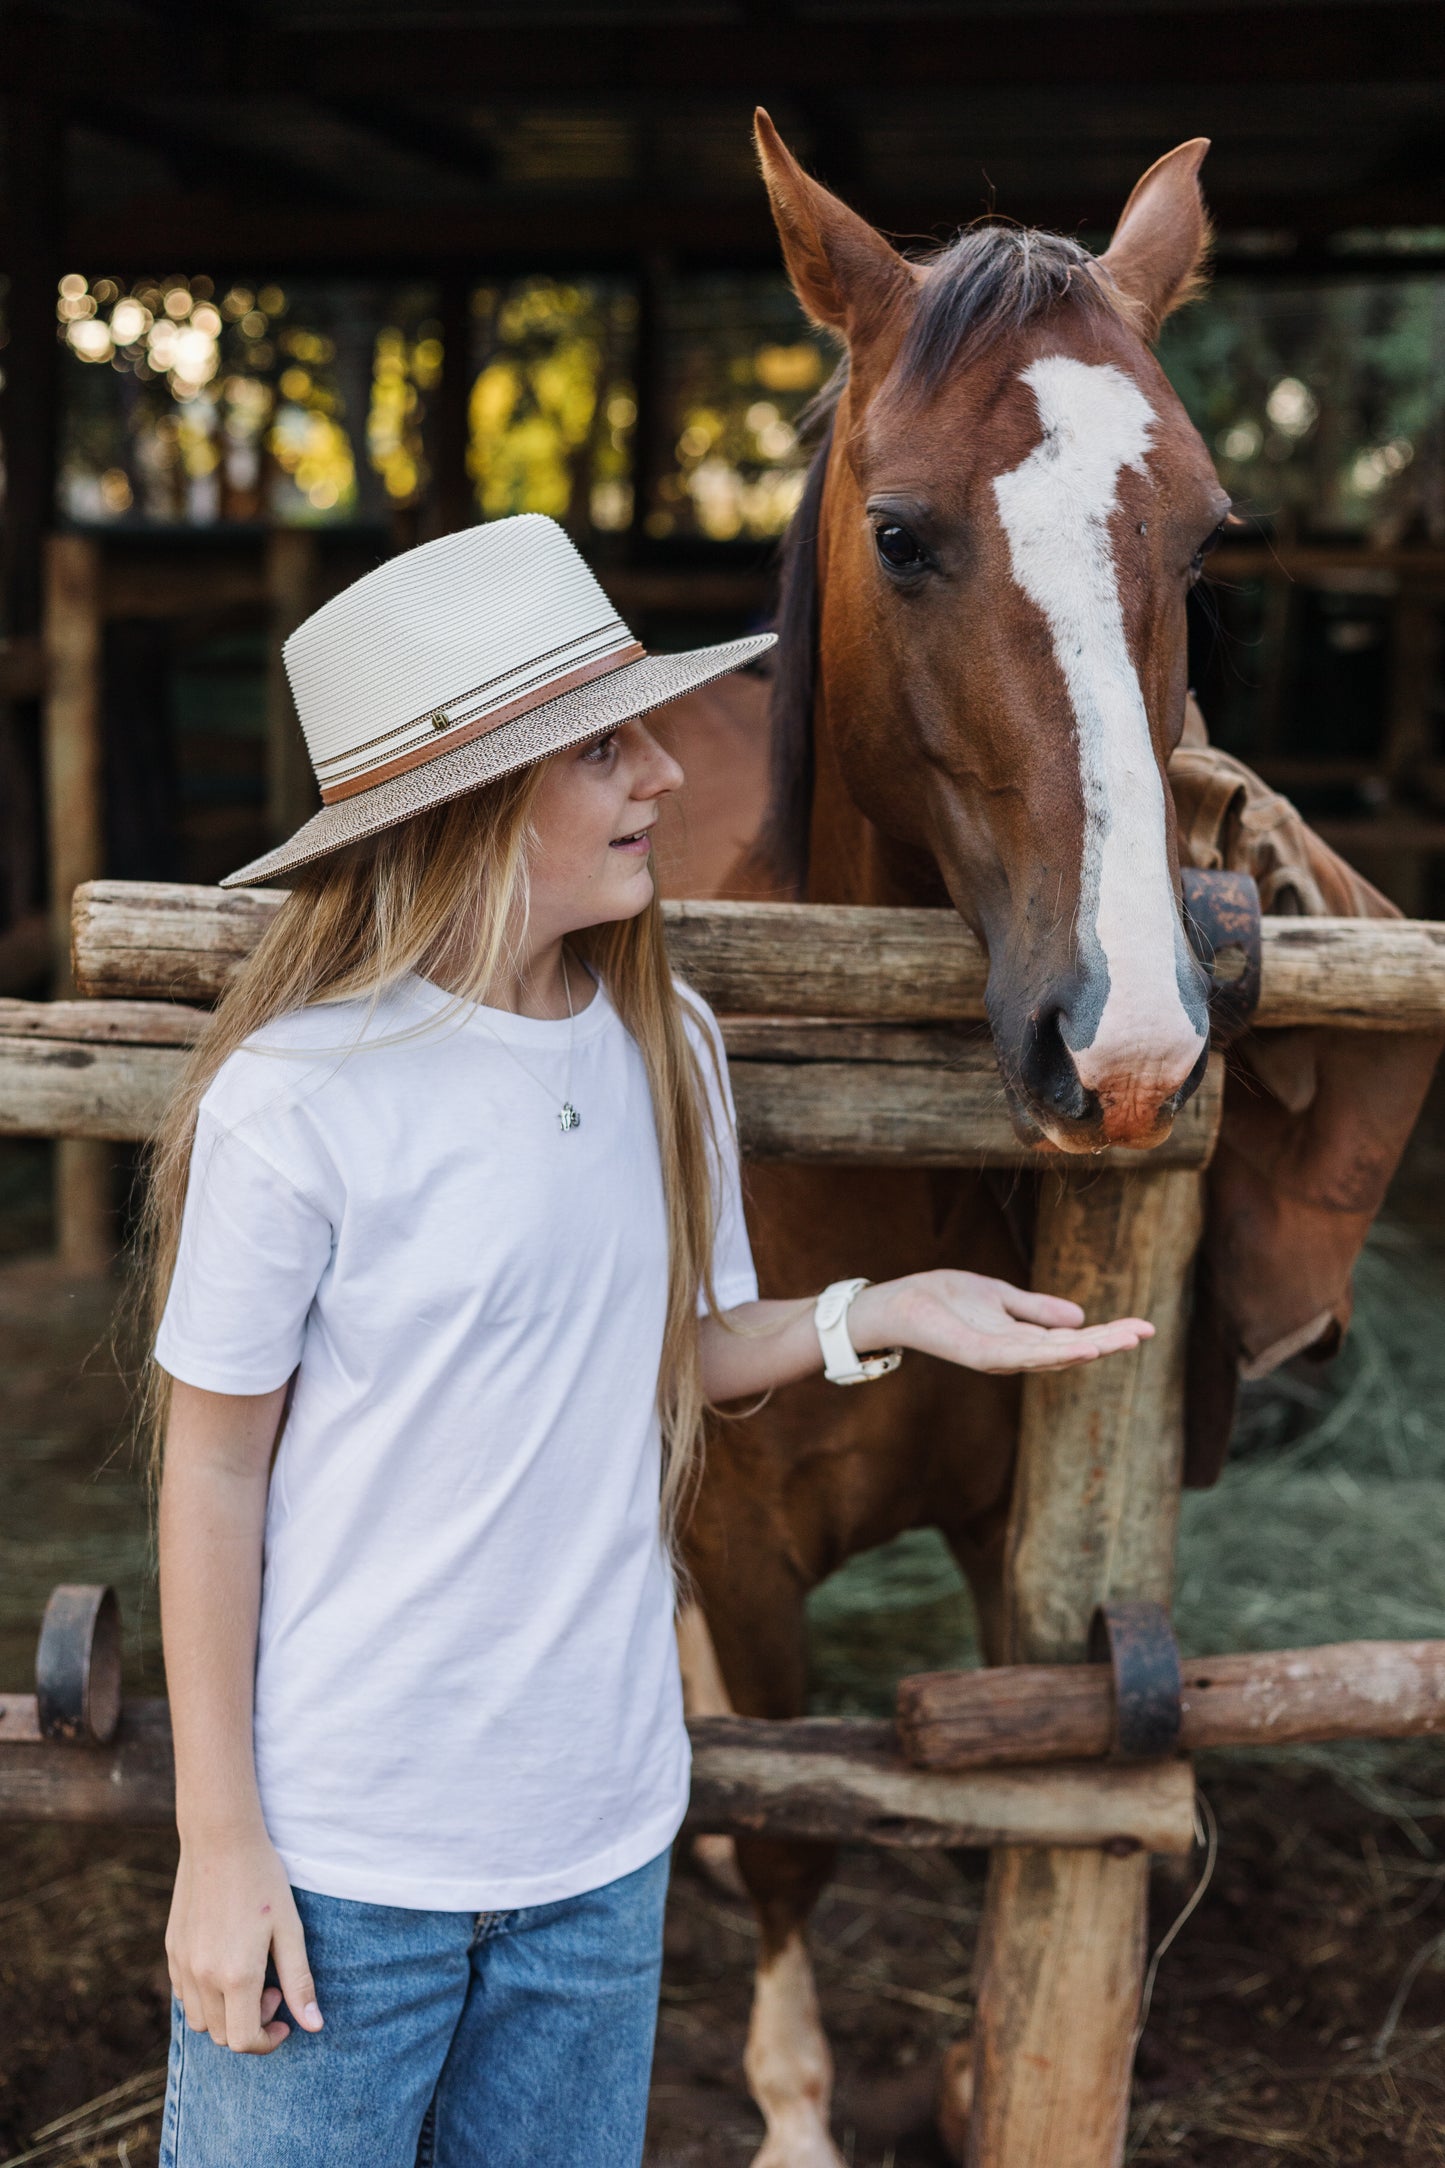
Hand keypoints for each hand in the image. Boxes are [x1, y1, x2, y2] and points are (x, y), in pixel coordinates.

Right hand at [167, 1829, 323, 2054]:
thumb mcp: (290, 1930)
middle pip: (220, 2036)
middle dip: (249, 2025)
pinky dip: (206, 1996)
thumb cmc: (263, 1880)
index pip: (243, 2041)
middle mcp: (202, 1977)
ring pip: (199, 2021)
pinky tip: (227, 1962)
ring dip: (225, 2014)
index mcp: (236, 1976)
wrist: (221, 1839)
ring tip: (250, 1976)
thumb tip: (314, 2027)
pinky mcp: (171, 1950)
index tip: (284, 2020)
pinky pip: (184, 1995)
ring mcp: (182, 1964)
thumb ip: (299, 1982)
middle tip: (273, 1987)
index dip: (267, 2041)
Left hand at [852, 1270, 1154, 1375]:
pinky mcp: (978, 1354)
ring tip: (1123, 1339)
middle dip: (1108, 1342)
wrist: (898, 1303)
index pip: (1074, 1339)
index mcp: (1022, 1339)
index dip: (1109, 1334)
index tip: (1144, 1326)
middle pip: (1070, 1351)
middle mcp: (1014, 1354)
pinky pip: (1020, 1355)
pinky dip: (1050, 1352)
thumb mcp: (1000, 1297)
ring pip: (1052, 1355)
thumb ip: (1036, 1309)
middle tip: (1146, 1332)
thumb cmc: (943, 1299)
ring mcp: (998, 1357)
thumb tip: (1081, 1317)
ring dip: (1089, 1349)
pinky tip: (1080, 1346)